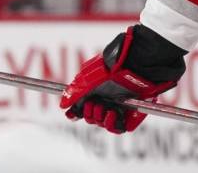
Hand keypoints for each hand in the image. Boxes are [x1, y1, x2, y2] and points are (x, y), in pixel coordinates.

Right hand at [60, 26, 176, 133]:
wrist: (135, 68)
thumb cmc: (111, 70)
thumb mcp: (87, 79)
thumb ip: (74, 93)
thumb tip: (63, 105)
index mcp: (97, 90)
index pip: (83, 107)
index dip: (77, 112)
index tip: (72, 114)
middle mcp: (108, 99)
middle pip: (91, 117)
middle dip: (89, 114)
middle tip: (93, 104)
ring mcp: (119, 108)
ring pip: (102, 124)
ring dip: (99, 118)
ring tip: (104, 108)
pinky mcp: (130, 116)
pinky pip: (117, 128)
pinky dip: (111, 124)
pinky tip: (112, 113)